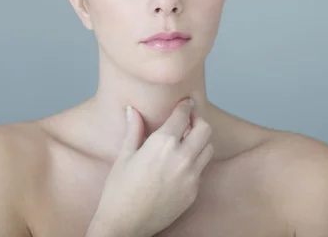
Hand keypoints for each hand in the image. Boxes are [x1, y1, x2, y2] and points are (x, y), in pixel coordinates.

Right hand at [87, 98, 213, 236]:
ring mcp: (190, 176)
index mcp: (162, 144)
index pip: (183, 115)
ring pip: (208, 148)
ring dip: (199, 141)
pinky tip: (179, 165)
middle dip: (197, 122)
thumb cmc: (119, 191)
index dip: (185, 106)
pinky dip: (195, 162)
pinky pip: (201, 169)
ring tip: (185, 143)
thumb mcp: (124, 156)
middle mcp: (181, 158)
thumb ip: (133, 130)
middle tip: (186, 123)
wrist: (125, 225)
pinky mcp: (193, 192)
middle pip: (204, 128)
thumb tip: (132, 110)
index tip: (185, 102)